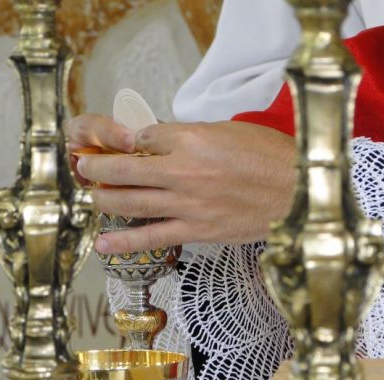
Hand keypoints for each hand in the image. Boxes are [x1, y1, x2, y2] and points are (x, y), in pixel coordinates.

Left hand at [70, 118, 295, 253]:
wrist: (298, 192)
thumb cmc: (270, 157)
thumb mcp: (229, 131)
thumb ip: (191, 136)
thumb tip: (163, 141)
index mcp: (193, 138)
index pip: (144, 137)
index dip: (130, 141)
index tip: (127, 145)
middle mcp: (183, 171)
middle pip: (126, 169)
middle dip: (99, 168)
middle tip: (85, 167)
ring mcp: (187, 204)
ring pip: (131, 202)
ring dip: (104, 198)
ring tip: (91, 196)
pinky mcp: (196, 230)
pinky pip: (153, 237)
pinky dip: (125, 241)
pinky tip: (104, 243)